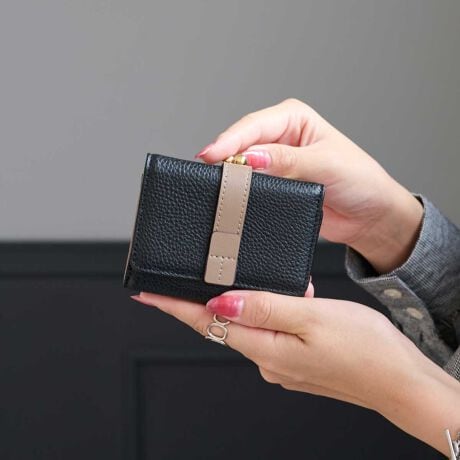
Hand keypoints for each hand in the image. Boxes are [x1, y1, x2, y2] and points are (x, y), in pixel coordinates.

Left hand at [132, 290, 459, 455]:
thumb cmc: (365, 349)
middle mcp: (267, 359)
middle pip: (220, 324)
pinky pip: (265, 331)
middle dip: (200, 302)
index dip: (173, 306)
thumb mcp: (312, 318)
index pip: (207, 321)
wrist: (399, 381)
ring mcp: (280, 363)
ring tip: (229, 282)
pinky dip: (260, 312)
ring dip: (235, 304)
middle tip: (181, 280)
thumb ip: (264, 308)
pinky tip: (271, 300)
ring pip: (245, 325)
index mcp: (265, 348)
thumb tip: (221, 300)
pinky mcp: (294, 360)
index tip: (145, 293)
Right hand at [196, 99, 422, 273]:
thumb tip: (251, 157)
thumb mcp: (325, 164)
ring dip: (231, 175)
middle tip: (209, 173)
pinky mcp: (275, 184)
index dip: (231, 140)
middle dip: (226, 157)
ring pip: (243, 164)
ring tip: (216, 185)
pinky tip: (232, 196)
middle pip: (243, 143)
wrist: (370, 216)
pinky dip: (241, 190)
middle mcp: (282, 137)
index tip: (211, 155)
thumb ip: (287, 161)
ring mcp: (276, 162)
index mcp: (295, 119)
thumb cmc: (360, 181)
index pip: (255, 126)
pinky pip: (251, 185)